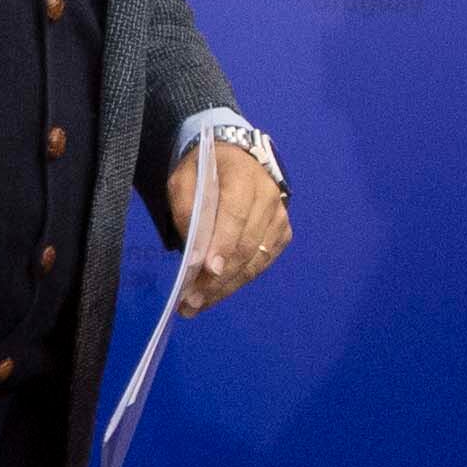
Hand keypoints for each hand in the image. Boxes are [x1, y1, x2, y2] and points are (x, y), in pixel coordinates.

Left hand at [165, 138, 292, 313]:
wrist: (237, 160)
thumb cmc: (206, 171)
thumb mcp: (184, 179)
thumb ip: (187, 209)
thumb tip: (194, 252)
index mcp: (243, 177)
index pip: (235, 214)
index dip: (222, 244)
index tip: (206, 271)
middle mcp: (268, 197)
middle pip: (246, 245)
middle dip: (218, 278)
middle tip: (191, 302)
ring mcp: (279, 217)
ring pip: (255, 261)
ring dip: (226, 287)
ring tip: (197, 306)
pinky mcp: (282, 234)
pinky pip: (261, 264)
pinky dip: (238, 281)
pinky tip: (216, 294)